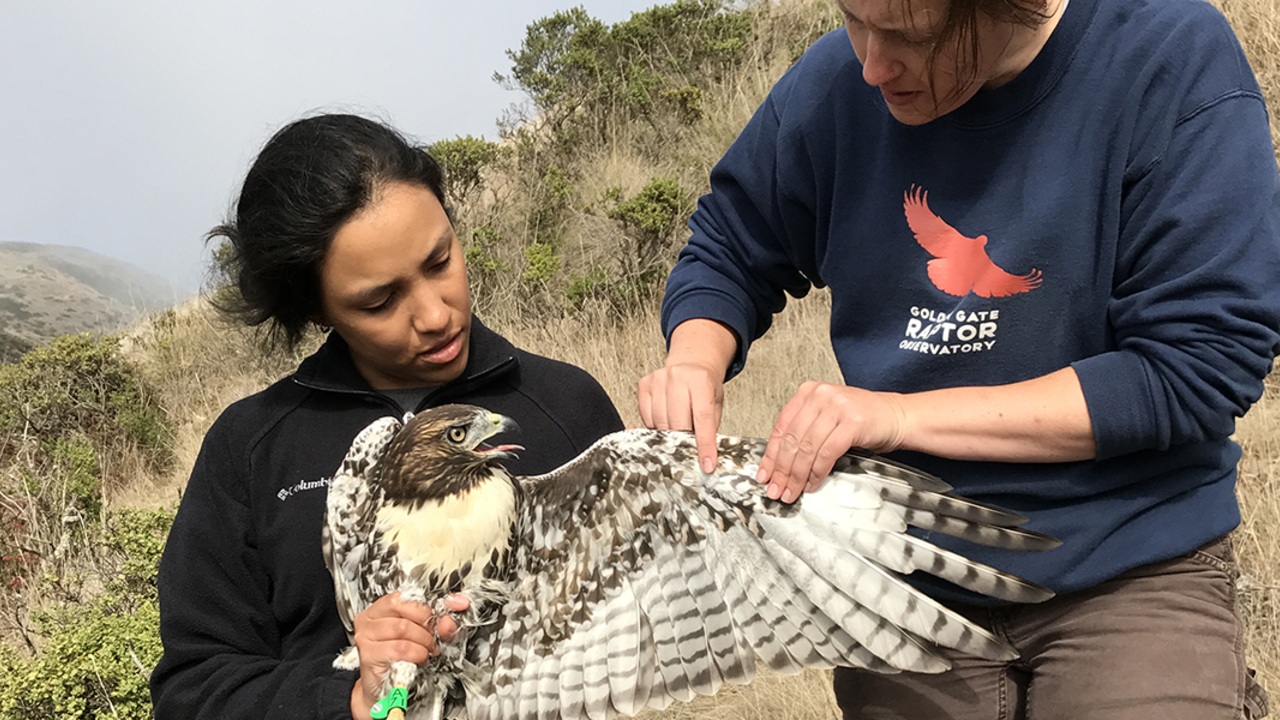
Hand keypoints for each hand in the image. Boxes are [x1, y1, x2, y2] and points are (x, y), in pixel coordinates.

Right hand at [349, 592, 469, 717]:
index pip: (406, 595)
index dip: (431, 604)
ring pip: (403, 628)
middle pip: (405, 608)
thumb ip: (441, 619)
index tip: (453, 609)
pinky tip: (419, 659)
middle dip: (427, 625)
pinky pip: (401, 648)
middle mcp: (370, 618)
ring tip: (427, 651)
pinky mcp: (369, 654)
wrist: (384, 691)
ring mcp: (366, 636)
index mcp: (381, 608)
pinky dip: (417, 654)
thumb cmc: (401, 660)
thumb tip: (458, 604)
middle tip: (434, 639)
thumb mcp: (424, 634)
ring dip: (423, 641)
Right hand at [638, 319, 736, 472]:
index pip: (703, 419)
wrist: (692, 364)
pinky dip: (656, 425)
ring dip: (669, 433)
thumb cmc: (705, 386)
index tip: (706, 463)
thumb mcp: (715, 404)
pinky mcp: (645, 384)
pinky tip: (666, 418)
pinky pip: (646, 417)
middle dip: (684, 440)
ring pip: (660, 422)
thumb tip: (705, 456)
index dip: (704, 445)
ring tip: (679, 425)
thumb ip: (710, 427)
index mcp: (701, 381)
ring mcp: (659, 379)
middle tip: (689, 443)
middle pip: (677, 423)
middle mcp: (678, 377)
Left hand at [757, 382, 906, 502]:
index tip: (764, 474)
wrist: (899, 416)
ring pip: (807, 448)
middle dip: (782, 470)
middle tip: (777, 489)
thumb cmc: (863, 420)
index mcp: (809, 392)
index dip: (771, 455)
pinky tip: (812, 484)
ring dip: (797, 475)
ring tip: (792, 491)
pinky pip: (826, 453)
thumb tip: (779, 462)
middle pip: (792, 439)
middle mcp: (821, 396)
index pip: (781, 427)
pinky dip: (816, 472)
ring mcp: (837, 407)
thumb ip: (805, 432)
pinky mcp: (852, 422)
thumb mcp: (827, 418)